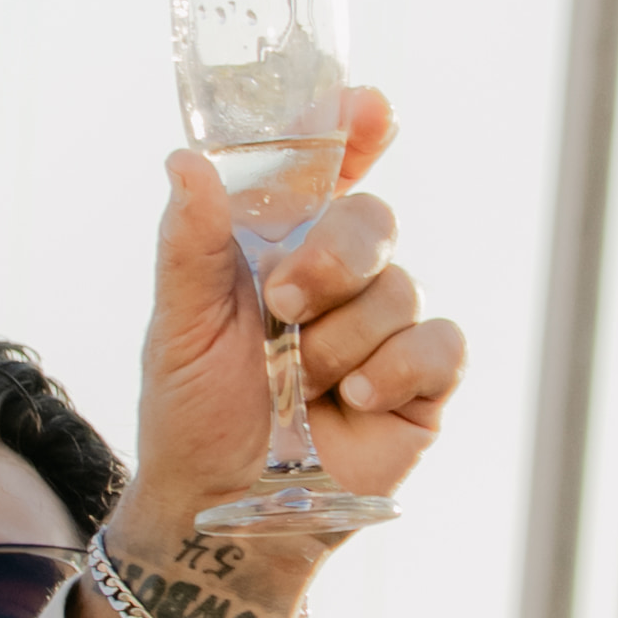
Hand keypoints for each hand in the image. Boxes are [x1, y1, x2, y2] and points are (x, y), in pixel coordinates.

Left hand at [117, 99, 460, 584]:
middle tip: (284, 303)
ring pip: (401, 287)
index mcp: (282, 245)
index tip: (367, 108)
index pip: (329, 169)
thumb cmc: (195, 415)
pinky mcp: (422, 386)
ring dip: (344, 336)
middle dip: (333, 254)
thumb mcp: (178, 324)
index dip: (352, 130)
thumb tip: (188, 161)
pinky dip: (397, 366)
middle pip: (374, 219)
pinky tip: (356, 397)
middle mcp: (341, 279)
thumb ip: (189, 243)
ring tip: (304, 385)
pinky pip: (439, 345)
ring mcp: (386, 332)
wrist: (225, 508)